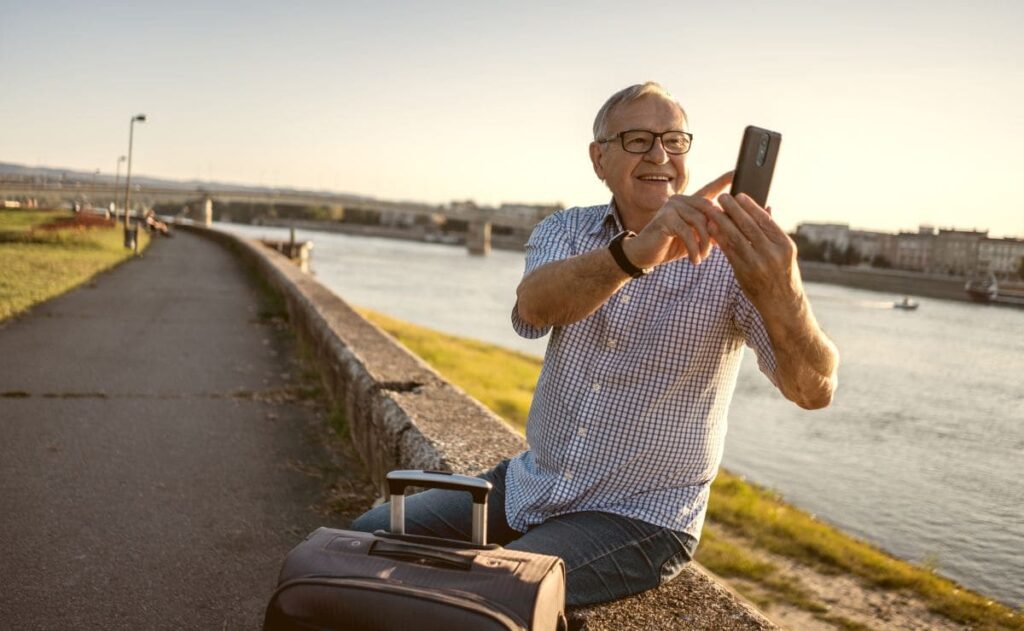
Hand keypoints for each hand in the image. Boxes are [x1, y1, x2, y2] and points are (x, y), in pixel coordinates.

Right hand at [624, 171, 733, 267]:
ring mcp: (672, 206)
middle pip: (709, 209)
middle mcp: (681, 199)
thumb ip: (710, 230)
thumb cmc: (671, 245)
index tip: (738, 171)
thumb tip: (732, 228)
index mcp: (690, 202)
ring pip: (700, 222)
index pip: (710, 189)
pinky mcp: (665, 217)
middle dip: (716, 230)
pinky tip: (695, 260)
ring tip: (703, 256)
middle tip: (717, 249)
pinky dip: (693, 249)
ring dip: (704, 243)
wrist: (644, 254)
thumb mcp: (695, 238)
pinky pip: (687, 232)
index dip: (723, 180)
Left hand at [704, 193, 800, 307]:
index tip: (739, 195)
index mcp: (784, 244)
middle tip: (722, 197)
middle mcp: (772, 253)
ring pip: (736, 237)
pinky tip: (712, 229)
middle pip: (749, 226)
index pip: (765, 220)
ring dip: (721, 222)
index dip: (750, 206)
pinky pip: (729, 251)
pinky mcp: (743, 272)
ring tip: (712, 210)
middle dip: (733, 210)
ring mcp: (757, 263)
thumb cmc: (783, 274)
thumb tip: (767, 207)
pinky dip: (719, 238)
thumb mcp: (785, 252)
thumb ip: (773, 232)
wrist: (781, 304)